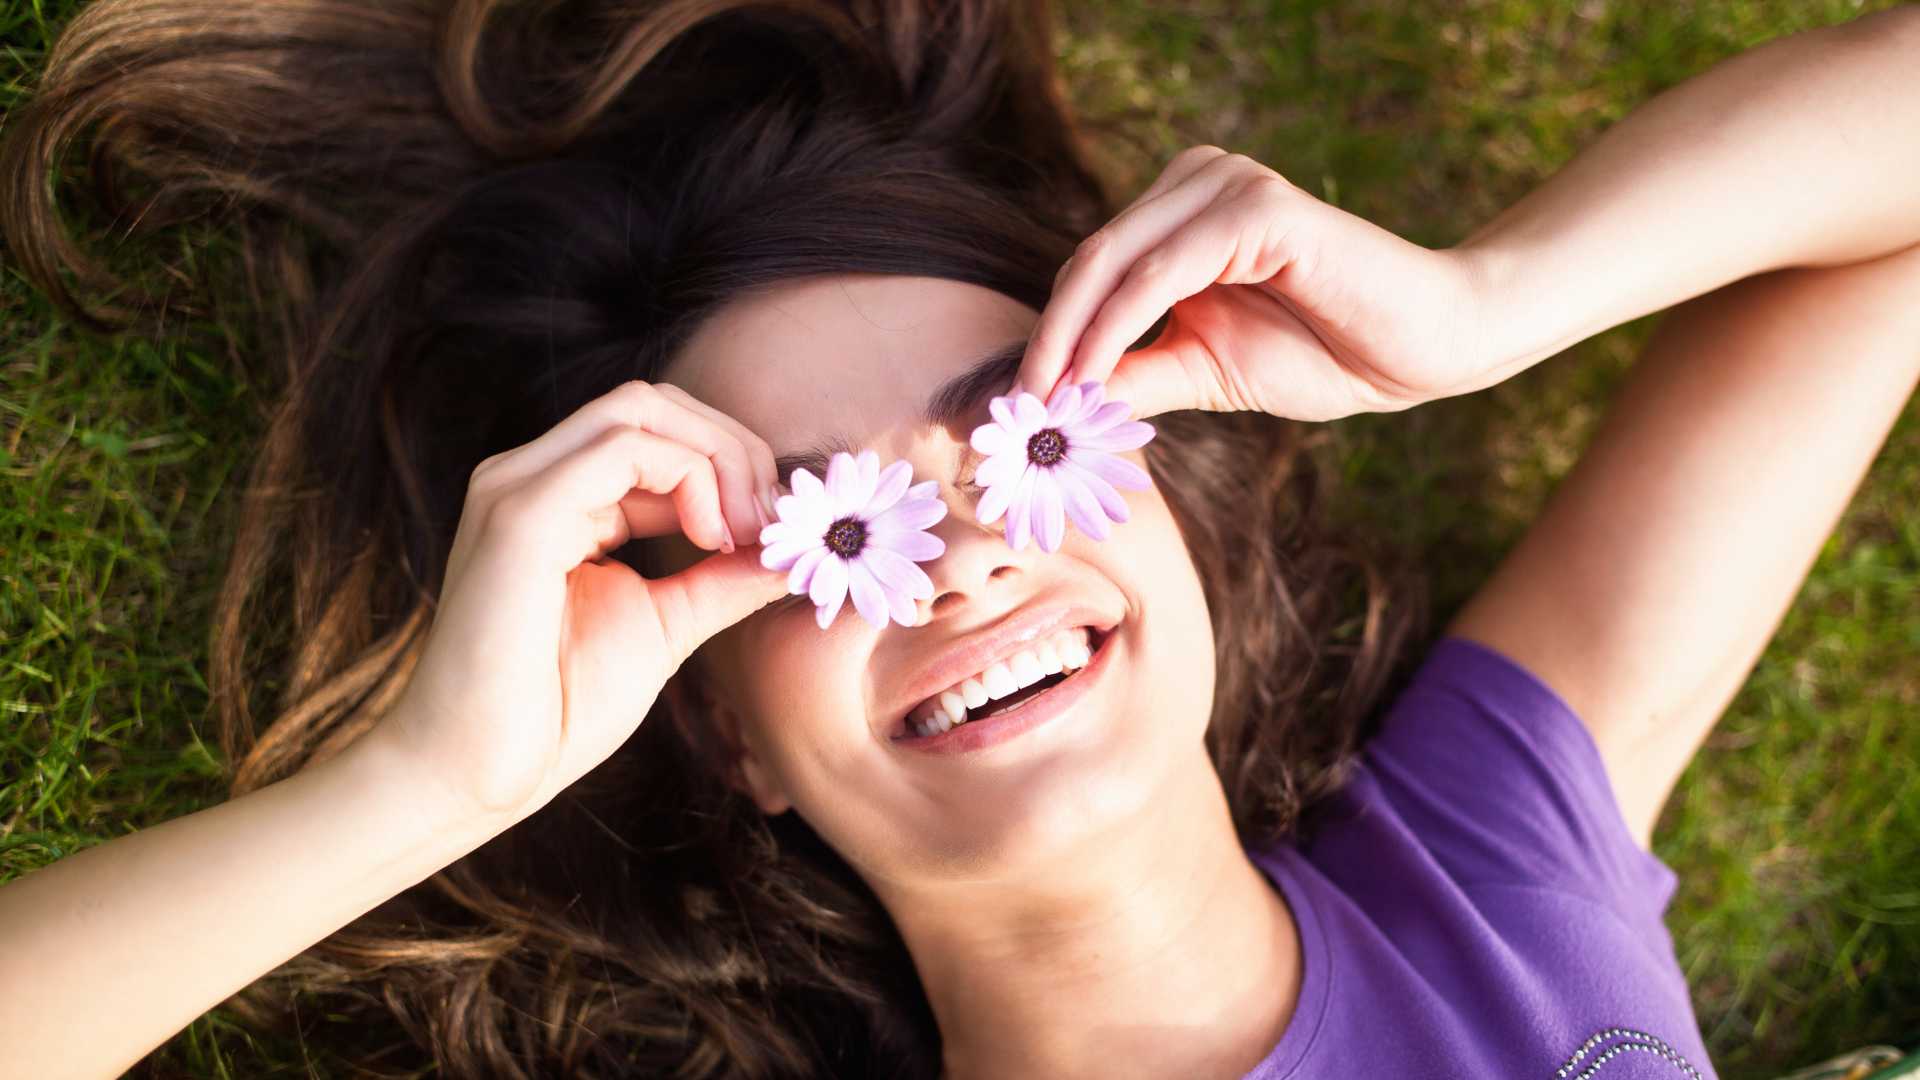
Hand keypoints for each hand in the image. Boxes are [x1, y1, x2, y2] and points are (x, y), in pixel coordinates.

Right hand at [376, 380, 791, 823]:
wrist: (480, 772)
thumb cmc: (557, 709)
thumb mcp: (667, 625)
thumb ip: (723, 578)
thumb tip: (792, 550)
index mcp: (558, 497)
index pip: (658, 432)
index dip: (733, 465)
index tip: (778, 530)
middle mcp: (531, 475)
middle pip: (653, 404)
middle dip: (733, 449)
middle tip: (772, 521)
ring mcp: (518, 486)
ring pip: (640, 410)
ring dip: (719, 459)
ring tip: (746, 531)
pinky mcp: (520, 513)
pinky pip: (621, 449)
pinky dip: (689, 477)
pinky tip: (712, 535)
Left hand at [1013, 146, 1503, 422]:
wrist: (1423, 350)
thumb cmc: (1324, 353)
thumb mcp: (1203, 369)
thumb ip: (1133, 374)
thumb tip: (1055, 405)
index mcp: (1183, 211)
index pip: (1091, 268)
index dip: (1048, 336)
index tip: (1016, 405)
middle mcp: (1201, 181)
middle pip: (1089, 259)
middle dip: (1047, 339)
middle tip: (1018, 411)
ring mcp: (1229, 186)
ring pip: (1113, 261)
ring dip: (1070, 338)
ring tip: (1049, 405)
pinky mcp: (1257, 209)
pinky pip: (1161, 272)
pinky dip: (1116, 327)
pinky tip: (1091, 377)